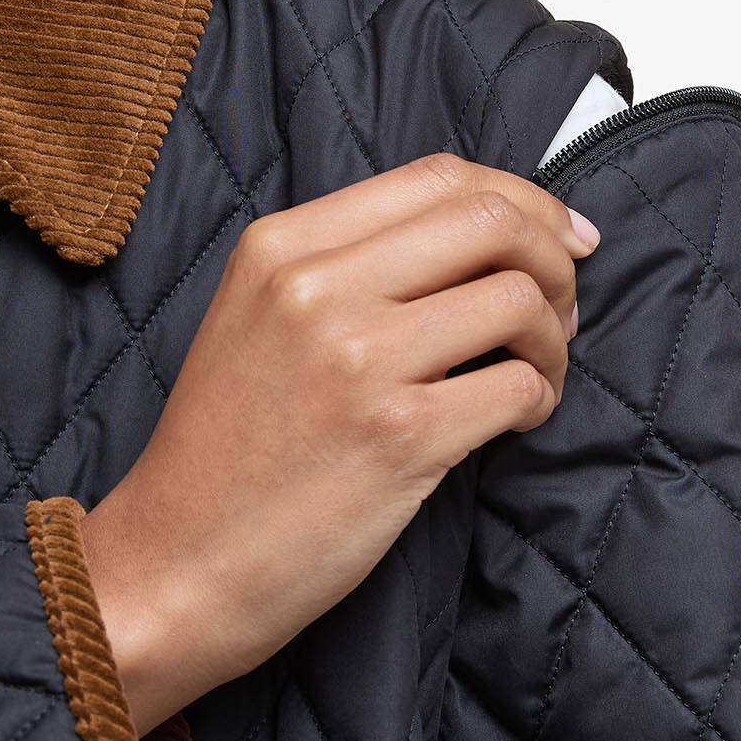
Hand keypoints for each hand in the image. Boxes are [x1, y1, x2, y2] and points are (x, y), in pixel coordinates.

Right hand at [78, 153, 600, 733]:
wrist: (177, 563)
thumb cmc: (229, 454)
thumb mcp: (256, 322)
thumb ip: (343, 268)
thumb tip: (479, 238)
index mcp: (281, 248)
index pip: (438, 177)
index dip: (523, 199)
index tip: (563, 236)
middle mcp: (317, 288)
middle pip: (492, 220)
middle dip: (555, 260)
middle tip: (562, 309)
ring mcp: (359, 360)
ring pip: (517, 298)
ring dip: (552, 338)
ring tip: (534, 375)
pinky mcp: (400, 436)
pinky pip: (516, 386)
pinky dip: (538, 398)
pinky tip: (517, 419)